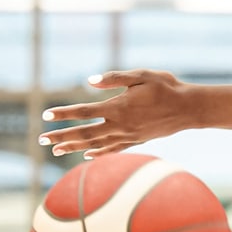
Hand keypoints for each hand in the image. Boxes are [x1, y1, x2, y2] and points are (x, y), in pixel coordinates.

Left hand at [40, 70, 188, 158]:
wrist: (189, 108)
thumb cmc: (166, 87)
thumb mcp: (141, 75)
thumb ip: (114, 78)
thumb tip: (89, 81)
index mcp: (118, 108)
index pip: (84, 112)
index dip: (64, 114)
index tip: (47, 116)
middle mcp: (120, 125)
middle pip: (84, 133)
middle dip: (61, 137)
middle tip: (41, 140)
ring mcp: (128, 136)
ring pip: (95, 144)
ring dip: (74, 147)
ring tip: (56, 151)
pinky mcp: (136, 140)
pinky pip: (112, 150)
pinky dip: (97, 153)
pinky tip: (87, 155)